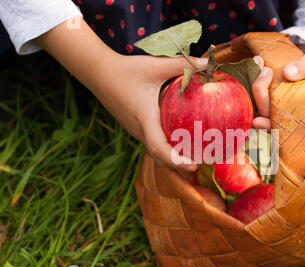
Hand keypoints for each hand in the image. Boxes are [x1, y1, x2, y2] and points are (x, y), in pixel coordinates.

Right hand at [36, 17, 207, 171]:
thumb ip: (181, 65)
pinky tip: (180, 139)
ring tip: (194, 155)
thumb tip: (206, 62)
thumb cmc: (126, 69)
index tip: (193, 166)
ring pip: (155, 151)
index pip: (160, 149)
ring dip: (172, 157)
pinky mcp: (134, 126)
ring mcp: (135, 130)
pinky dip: (166, 148)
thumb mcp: (156, 66)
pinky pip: (152, 142)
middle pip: (160, 157)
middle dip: (179, 164)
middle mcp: (140, 130)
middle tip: (201, 163)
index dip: (176, 161)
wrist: (97, 71)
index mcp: (146, 119)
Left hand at [250, 49, 304, 129]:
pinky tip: (258, 60)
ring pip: (257, 100)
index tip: (257, 121)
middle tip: (267, 69)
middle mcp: (285, 110)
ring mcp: (275, 102)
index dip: (267, 126)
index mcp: (301, 111)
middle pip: (265, 110)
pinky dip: (253, 75)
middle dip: (260, 89)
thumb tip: (287, 73)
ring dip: (254, 82)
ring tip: (258, 60)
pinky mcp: (268, 92)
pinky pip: (256, 89)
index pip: (281, 124)